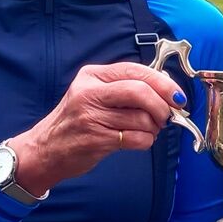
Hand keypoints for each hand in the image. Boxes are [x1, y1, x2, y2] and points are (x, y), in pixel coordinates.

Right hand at [10, 63, 184, 193]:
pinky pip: (136, 138)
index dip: (163, 83)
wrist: (45, 150)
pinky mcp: (96, 139)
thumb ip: (123, 88)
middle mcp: (90, 92)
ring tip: (146, 131)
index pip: (136, 71)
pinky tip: (138, 141)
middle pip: (140, 91)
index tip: (177, 96)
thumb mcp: (93, 94)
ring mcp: (91, 116)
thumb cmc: (75, 122)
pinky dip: (145, 141)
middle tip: (166, 116)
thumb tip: (166, 91)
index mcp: (92, 76)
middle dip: (161, 106)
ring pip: (141, 118)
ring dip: (153, 128)